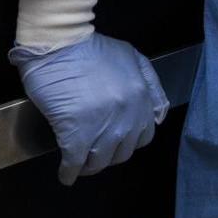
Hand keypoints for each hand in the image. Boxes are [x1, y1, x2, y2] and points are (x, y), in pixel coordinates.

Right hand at [11, 34, 169, 185]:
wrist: (60, 43)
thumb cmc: (91, 49)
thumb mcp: (132, 57)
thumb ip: (151, 84)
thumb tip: (158, 115)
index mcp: (141, 98)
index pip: (143, 137)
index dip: (127, 141)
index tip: (115, 140)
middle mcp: (127, 116)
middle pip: (122, 153)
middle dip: (109, 155)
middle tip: (94, 151)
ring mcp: (102, 127)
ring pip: (99, 162)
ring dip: (89, 166)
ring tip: (80, 162)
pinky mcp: (75, 133)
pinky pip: (74, 163)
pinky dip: (69, 173)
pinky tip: (65, 174)